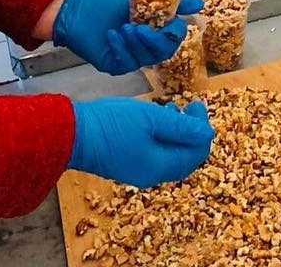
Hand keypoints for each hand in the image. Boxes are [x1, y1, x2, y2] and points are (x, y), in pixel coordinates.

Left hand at [51, 0, 203, 74]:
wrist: (76, 6)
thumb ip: (172, 0)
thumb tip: (200, 2)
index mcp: (156, 25)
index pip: (176, 35)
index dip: (176, 31)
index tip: (170, 22)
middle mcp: (146, 43)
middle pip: (165, 52)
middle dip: (155, 41)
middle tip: (140, 29)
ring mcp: (132, 55)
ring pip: (147, 59)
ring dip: (135, 43)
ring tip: (122, 27)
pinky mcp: (116, 64)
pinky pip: (126, 63)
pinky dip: (120, 48)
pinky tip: (111, 35)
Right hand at [67, 98, 214, 187]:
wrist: (72, 135)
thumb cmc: (112, 124)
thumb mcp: (152, 119)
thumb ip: (182, 128)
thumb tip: (208, 134)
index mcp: (159, 168)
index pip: (195, 155)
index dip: (202, 132)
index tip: (197, 106)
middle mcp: (151, 175)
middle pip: (184, 157)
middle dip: (192, 133)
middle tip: (190, 107)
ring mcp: (137, 171)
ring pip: (170, 154)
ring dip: (178, 133)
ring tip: (174, 109)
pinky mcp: (127, 163)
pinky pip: (155, 153)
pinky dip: (163, 137)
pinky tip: (156, 119)